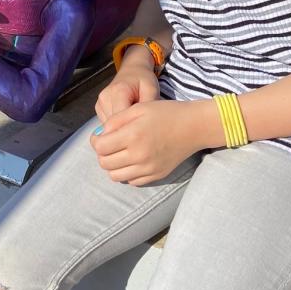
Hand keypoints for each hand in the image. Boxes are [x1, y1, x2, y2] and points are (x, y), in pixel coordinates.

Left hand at [91, 99, 213, 185]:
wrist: (194, 127)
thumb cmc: (166, 113)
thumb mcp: (138, 108)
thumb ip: (115, 121)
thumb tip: (100, 135)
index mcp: (133, 135)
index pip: (100, 147)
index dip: (96, 141)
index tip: (100, 135)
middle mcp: (139, 155)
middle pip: (105, 163)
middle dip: (102, 153)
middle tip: (109, 144)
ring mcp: (148, 168)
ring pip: (116, 176)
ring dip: (113, 165)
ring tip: (120, 153)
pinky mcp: (156, 175)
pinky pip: (132, 181)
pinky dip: (127, 172)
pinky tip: (133, 160)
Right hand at [96, 48, 159, 122]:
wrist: (132, 69)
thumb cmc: (143, 79)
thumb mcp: (152, 89)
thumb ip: (148, 106)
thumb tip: (146, 122)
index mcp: (119, 91)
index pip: (121, 119)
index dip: (132, 128)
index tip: (142, 129)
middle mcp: (105, 97)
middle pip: (114, 124)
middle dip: (127, 127)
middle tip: (139, 122)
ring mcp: (100, 102)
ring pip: (110, 126)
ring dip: (121, 125)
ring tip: (133, 116)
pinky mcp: (99, 107)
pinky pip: (107, 122)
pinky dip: (117, 123)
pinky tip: (126, 115)